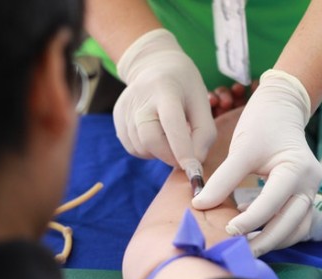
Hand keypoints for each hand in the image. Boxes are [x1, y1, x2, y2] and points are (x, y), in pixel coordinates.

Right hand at [114, 29, 215, 167]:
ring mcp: (125, 108)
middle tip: (184, 156)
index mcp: (166, 89)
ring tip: (170, 135)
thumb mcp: (202, 102)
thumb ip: (204, 133)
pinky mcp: (118, 118)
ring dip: (160, 152)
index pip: (172, 123)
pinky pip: (133, 147)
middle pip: (150, 140)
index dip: (182, 149)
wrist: (155, 65)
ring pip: (141, 148)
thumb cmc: (185, 87)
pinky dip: (148, 150)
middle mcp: (140, 97)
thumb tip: (195, 162)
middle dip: (170, 156)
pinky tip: (157, 134)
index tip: (194, 170)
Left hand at [193, 70, 321, 255]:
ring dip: (274, 241)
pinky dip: (278, 232)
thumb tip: (199, 205)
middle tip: (236, 251)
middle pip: (291, 224)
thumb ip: (223, 179)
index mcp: (298, 170)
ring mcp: (311, 192)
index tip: (226, 231)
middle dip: (264, 241)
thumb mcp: (242, 149)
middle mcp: (310, 184)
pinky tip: (255, 232)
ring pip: (297, 229)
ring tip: (246, 248)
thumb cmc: (262, 124)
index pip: (273, 203)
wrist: (282, 108)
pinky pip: (296, 223)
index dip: (249, 221)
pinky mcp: (304, 196)